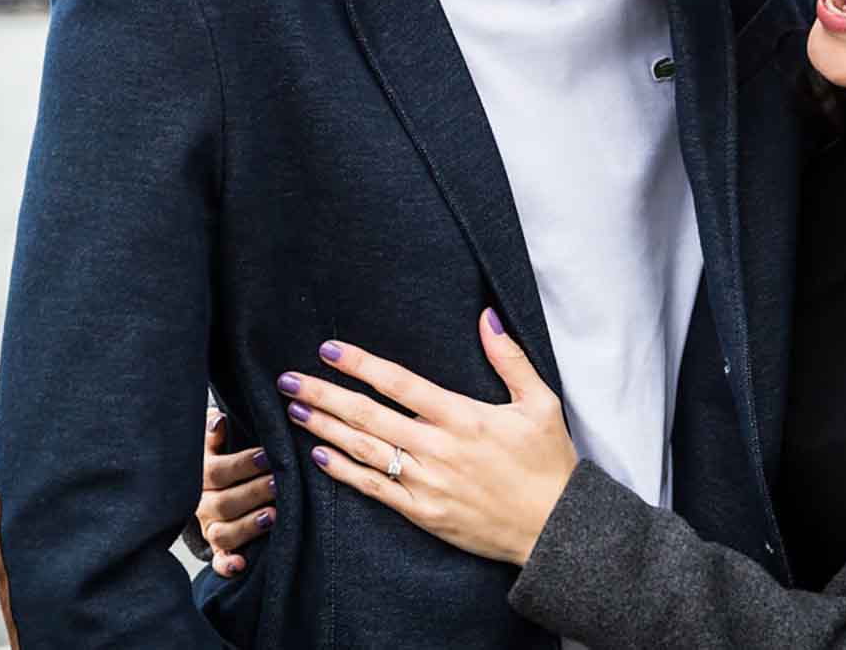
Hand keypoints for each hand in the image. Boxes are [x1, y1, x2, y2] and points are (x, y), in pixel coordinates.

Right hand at [193, 411, 275, 578]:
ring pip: (222, 533)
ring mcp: (210, 528)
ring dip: (247, 526)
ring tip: (273, 517)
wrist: (211, 485)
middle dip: (253, 493)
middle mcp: (202, 503)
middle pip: (223, 503)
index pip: (218, 471)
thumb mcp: (217, 441)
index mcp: (201, 473)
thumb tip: (220, 421)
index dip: (242, 464)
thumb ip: (215, 431)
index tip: (267, 455)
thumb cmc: (224, 455)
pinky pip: (219, 562)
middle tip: (279, 484)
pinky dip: (228, 565)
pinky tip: (242, 564)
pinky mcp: (219, 550)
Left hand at [278, 309, 576, 566]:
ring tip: (295, 410)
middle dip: (325, 395)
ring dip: (325, 429)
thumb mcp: (539, 402)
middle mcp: (438, 448)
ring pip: (365, 450)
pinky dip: (344, 472)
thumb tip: (487, 316)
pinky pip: (374, 490)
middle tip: (289, 379)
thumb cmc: (549, 463)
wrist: (555, 529)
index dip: (360, 364)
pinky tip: (319, 457)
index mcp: (463, 416)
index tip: (329, 349)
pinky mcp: (423, 514)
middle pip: (369, 415)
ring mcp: (427, 483)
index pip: (399, 383)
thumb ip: (510, 358)